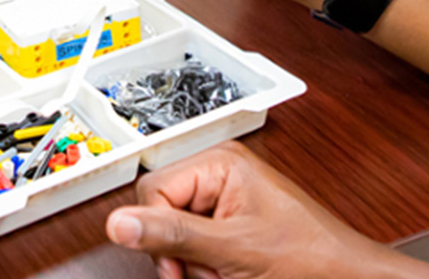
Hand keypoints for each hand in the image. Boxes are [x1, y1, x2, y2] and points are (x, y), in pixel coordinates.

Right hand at [106, 142, 390, 278]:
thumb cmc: (309, 257)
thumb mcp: (232, 249)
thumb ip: (173, 235)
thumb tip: (119, 222)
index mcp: (219, 160)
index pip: (153, 190)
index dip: (157, 233)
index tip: (175, 266)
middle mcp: (220, 169)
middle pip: (162, 209)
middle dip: (178, 251)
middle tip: (204, 272)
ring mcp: (226, 193)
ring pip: (176, 229)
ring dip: (192, 262)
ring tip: (223, 273)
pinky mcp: (231, 217)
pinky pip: (196, 239)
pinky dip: (205, 264)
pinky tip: (226, 272)